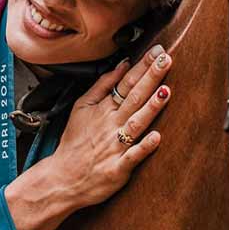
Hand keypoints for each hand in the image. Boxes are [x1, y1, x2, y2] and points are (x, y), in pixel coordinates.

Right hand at [48, 44, 172, 206]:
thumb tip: (123, 65)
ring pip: (136, 123)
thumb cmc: (75, 143)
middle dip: (150, 78)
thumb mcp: (82, 108)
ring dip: (151, 108)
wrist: (62, 178)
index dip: (142, 66)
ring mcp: (115, 147)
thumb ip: (102, 86)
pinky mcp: (118, 169)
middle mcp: (111, 125)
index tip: (157, 51)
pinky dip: (144, 147)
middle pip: (134, 98)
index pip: (126, 83)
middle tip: (165, 59)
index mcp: (104, 110)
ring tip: (165, 91)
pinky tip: (156, 137)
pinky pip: (133, 157)